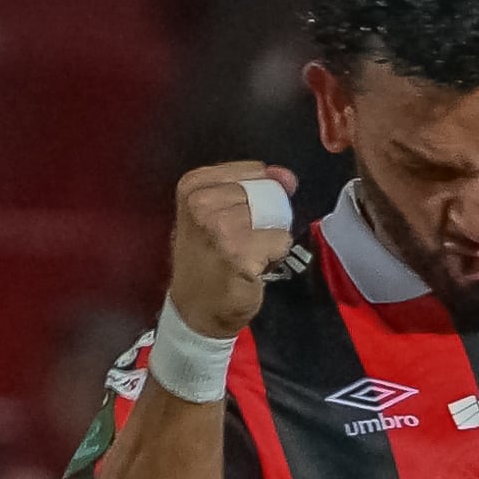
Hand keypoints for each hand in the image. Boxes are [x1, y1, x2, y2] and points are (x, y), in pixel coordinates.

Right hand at [163, 161, 297, 344]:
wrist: (196, 308)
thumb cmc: (206, 260)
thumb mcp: (215, 213)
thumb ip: (252, 187)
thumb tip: (286, 177)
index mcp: (193, 186)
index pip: (253, 170)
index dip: (261, 192)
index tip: (245, 215)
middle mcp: (201, 204)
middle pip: (264, 194)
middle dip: (265, 217)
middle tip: (244, 240)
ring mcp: (219, 229)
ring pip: (274, 217)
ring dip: (269, 237)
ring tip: (248, 252)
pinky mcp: (239, 253)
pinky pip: (280, 241)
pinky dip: (274, 255)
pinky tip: (253, 266)